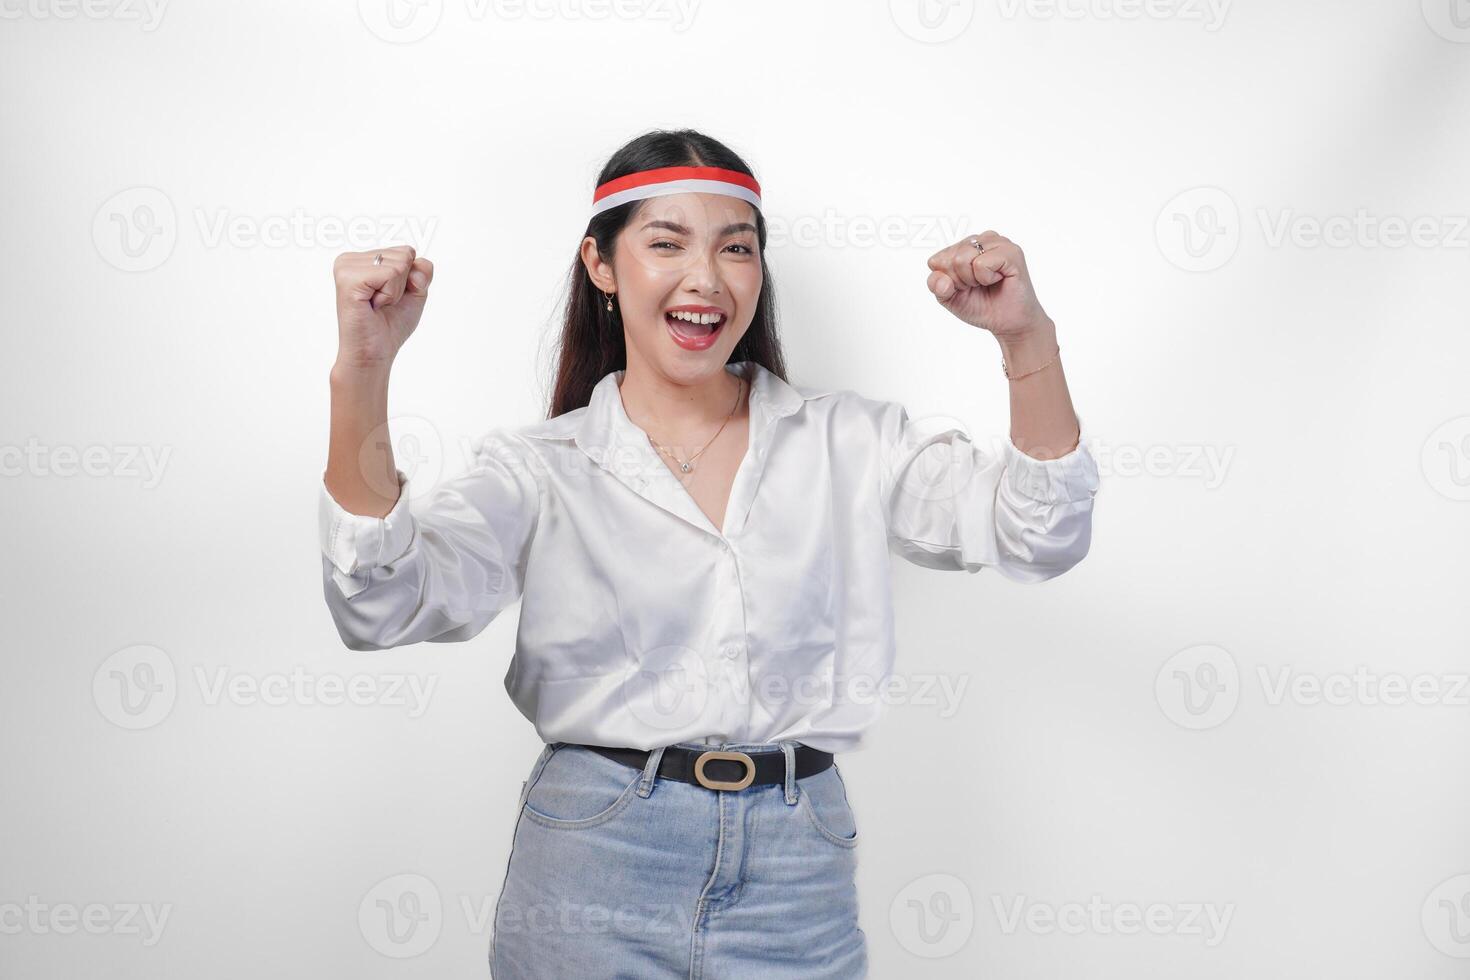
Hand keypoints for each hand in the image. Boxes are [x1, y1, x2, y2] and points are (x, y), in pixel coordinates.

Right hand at [332, 245, 433, 370]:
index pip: (406, 251)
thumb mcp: (416, 291)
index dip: (409, 279)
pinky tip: (373, 305)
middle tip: (382, 303)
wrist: (374, 353)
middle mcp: (350, 259)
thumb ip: (422, 269)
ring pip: (399, 264)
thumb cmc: (390, 324)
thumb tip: (415, 262)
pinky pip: (390, 274)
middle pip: (404, 254)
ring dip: (395, 291)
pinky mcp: (348, 279)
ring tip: (376, 305)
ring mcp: (346, 267)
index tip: (389, 296)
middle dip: (403, 284)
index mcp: (362, 258)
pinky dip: (390, 294)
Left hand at [925, 231, 1050, 340]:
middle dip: (959, 281)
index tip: (964, 288)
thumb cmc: (982, 306)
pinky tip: (999, 279)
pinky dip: (986, 278)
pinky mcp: (1010, 252)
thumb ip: (936, 285)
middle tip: (978, 286)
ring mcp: (996, 243)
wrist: (1008, 322)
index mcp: (963, 247)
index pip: (937, 260)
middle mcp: (980, 240)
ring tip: (988, 282)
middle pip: (950, 259)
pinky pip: (981, 264)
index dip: (947, 281)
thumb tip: (941, 279)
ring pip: (962, 258)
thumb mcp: (949, 298)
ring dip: (972, 279)